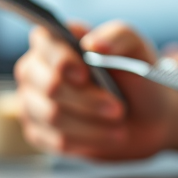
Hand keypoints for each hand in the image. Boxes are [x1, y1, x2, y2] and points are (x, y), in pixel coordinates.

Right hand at [14, 20, 169, 160]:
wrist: (145, 115)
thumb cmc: (134, 73)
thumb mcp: (135, 47)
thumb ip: (116, 36)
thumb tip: (92, 44)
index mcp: (56, 39)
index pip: (44, 41)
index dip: (62, 60)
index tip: (85, 75)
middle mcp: (36, 68)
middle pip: (49, 85)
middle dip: (87, 99)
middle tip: (118, 109)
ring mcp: (32, 101)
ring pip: (52, 116)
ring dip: (92, 123)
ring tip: (119, 125)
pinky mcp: (38, 131)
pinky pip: (55, 141)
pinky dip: (88, 140)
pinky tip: (108, 135)